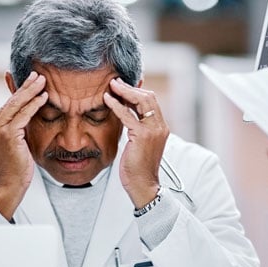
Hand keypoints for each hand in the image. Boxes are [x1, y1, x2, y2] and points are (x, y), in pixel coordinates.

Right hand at [0, 71, 47, 218]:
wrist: (8, 187)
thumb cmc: (14, 170)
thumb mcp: (14, 146)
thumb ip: (17, 131)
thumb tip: (27, 118)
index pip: (6, 107)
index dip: (18, 94)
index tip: (30, 83)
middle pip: (10, 102)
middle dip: (25, 87)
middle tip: (37, 75)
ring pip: (15, 105)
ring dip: (31, 91)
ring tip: (43, 81)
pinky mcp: (7, 136)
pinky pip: (23, 116)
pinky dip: (34, 105)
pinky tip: (43, 97)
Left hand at [103, 78, 168, 207]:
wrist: (143, 185)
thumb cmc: (138, 167)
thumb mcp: (139, 143)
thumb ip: (136, 128)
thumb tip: (126, 114)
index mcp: (160, 127)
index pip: (151, 101)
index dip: (137, 91)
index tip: (122, 86)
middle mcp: (160, 126)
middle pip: (148, 96)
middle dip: (131, 87)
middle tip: (115, 81)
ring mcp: (153, 130)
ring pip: (141, 101)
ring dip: (125, 91)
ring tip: (111, 85)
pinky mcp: (143, 136)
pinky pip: (128, 115)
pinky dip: (116, 105)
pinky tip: (107, 99)